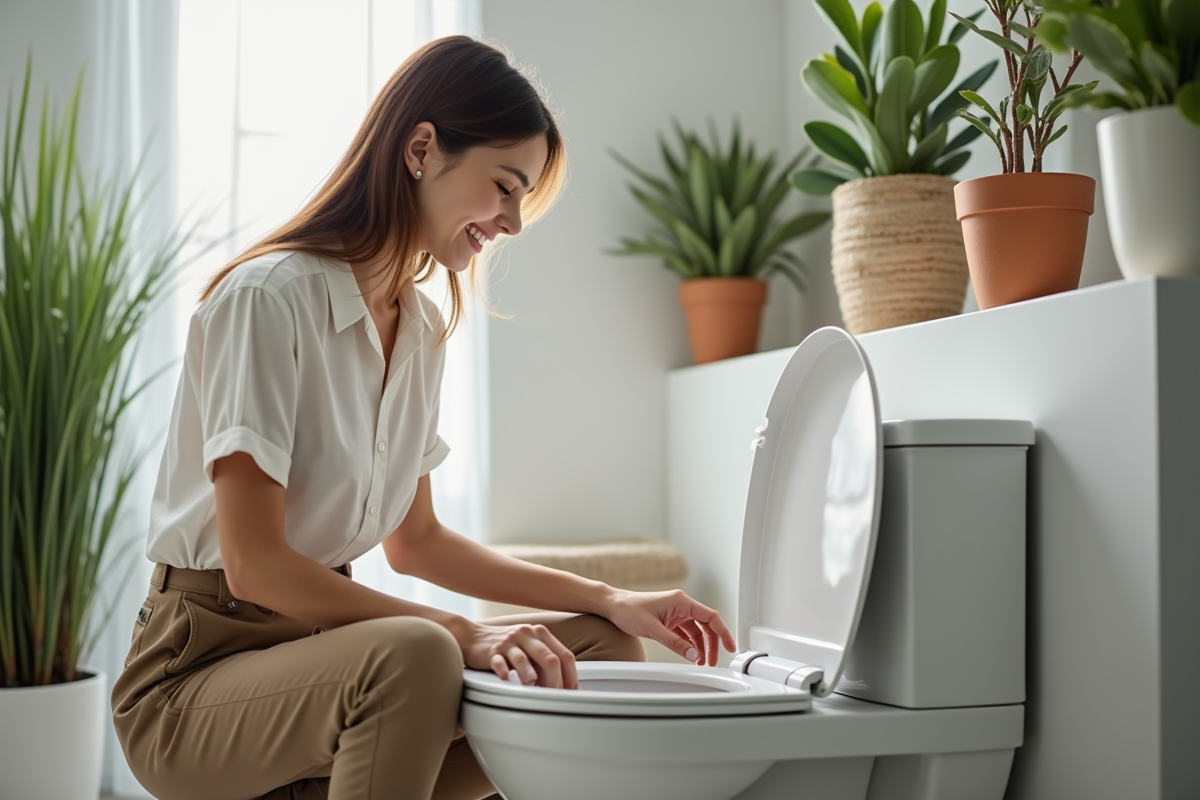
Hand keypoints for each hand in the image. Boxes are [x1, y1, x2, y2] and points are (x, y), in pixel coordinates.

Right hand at [455, 620, 577, 688]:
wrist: (473, 636)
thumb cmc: (505, 645)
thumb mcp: (529, 646)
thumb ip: (544, 660)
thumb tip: (561, 685)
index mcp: (540, 634)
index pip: (564, 654)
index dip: (571, 675)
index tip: (571, 692)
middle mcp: (527, 635)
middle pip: (549, 658)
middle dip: (556, 681)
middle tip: (554, 696)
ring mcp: (509, 642)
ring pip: (525, 660)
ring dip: (532, 678)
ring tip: (533, 689)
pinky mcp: (492, 651)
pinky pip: (499, 663)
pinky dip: (504, 673)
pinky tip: (506, 680)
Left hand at [601, 589, 736, 665]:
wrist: (611, 606)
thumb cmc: (628, 610)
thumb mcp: (652, 629)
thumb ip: (675, 643)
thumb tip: (693, 655)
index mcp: (681, 602)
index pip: (710, 617)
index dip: (723, 632)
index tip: (730, 646)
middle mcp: (681, 605)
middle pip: (706, 626)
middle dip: (712, 644)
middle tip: (712, 661)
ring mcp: (675, 613)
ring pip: (696, 631)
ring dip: (700, 647)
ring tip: (701, 662)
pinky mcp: (669, 620)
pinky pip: (686, 633)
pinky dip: (690, 645)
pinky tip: (691, 656)